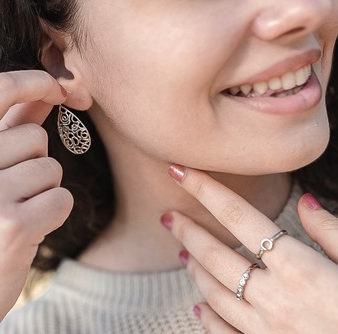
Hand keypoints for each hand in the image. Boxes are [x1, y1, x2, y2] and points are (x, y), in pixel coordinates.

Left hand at [165, 166, 337, 333]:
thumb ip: (332, 234)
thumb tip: (305, 203)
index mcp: (300, 268)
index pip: (240, 217)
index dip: (207, 190)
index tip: (180, 171)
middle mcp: (275, 297)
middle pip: (215, 255)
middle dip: (187, 231)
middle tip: (168, 216)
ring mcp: (266, 330)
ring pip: (214, 292)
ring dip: (195, 270)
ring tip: (183, 252)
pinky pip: (225, 333)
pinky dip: (209, 316)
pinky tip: (201, 306)